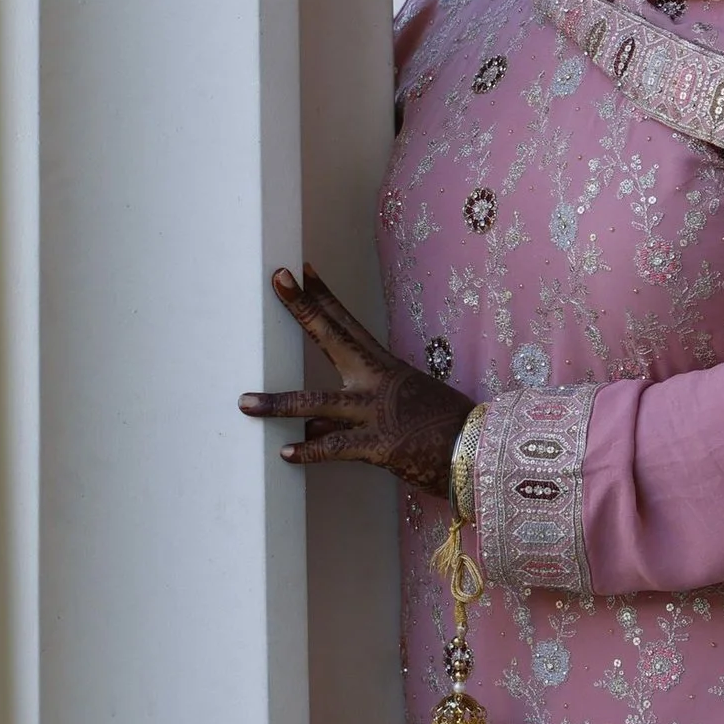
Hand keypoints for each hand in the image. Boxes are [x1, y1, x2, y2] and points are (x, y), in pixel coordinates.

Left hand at [240, 266, 471, 492]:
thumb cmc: (443, 430)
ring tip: (244, 402)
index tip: (300, 270)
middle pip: (332, 337)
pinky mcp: (378, 444)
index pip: (346, 324)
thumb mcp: (399, 411)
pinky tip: (286, 453)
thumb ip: (350, 416)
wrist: (478, 451)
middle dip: (302, 308)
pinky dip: (309, 451)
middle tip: (277, 279)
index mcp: (384, 368)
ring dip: (278, 403)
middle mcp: (376, 382)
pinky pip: (335, 447)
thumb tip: (310, 429)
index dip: (322, 296)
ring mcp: (375, 411)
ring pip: (315, 403)